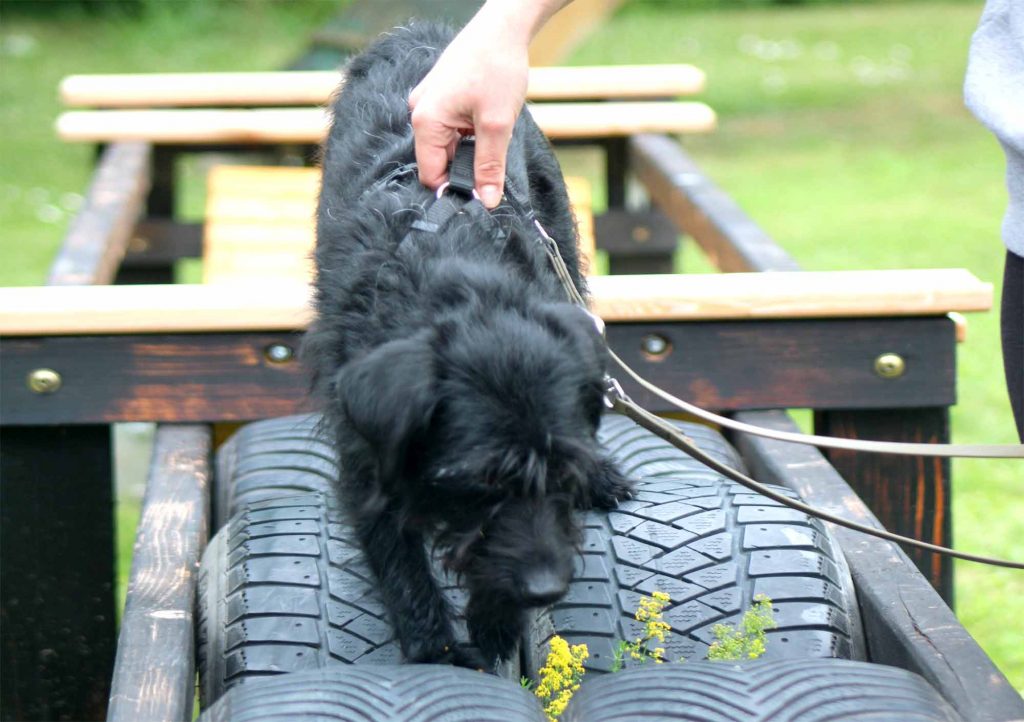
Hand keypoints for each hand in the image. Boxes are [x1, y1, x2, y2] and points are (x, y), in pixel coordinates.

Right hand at [409, 10, 529, 208]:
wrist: (504, 27)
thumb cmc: (497, 68)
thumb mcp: (498, 124)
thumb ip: (490, 166)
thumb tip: (487, 202)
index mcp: (425, 120)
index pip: (431, 174)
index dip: (455, 188)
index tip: (481, 194)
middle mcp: (420, 112)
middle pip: (439, 160)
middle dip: (465, 167)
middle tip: (494, 162)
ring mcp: (429, 103)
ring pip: (448, 145)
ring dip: (471, 149)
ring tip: (492, 133)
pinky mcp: (441, 97)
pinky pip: (451, 129)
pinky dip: (470, 134)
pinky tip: (487, 122)